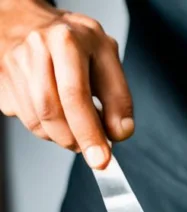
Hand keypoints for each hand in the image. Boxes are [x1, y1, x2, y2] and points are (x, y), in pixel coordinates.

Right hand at [0, 0, 132, 168]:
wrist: (31, 21)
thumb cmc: (74, 41)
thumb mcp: (107, 58)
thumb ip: (118, 97)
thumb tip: (119, 133)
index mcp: (66, 41)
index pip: (75, 95)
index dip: (89, 132)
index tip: (102, 160)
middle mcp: (35, 49)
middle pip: (50, 111)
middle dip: (75, 141)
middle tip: (92, 151)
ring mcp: (12, 64)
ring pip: (35, 120)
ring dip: (61, 137)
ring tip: (78, 128)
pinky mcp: (0, 80)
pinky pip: (23, 118)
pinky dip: (45, 128)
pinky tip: (57, 113)